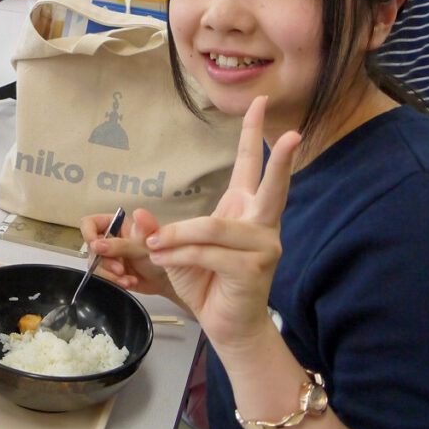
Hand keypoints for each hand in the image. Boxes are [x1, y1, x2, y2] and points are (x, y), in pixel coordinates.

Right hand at [81, 207, 177, 303]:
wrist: (169, 276)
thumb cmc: (161, 251)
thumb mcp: (146, 243)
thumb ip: (124, 242)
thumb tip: (99, 241)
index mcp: (115, 225)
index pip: (90, 223)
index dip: (88, 233)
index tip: (96, 247)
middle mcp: (108, 240)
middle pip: (91, 248)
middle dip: (104, 261)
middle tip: (120, 268)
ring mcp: (108, 257)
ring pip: (94, 265)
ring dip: (109, 274)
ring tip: (127, 278)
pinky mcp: (110, 273)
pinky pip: (102, 278)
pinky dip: (114, 282)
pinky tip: (129, 282)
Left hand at [145, 96, 300, 354]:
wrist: (226, 325)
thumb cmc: (206, 283)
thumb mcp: (176, 250)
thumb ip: (162, 229)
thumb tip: (139, 213)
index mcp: (246, 211)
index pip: (252, 166)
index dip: (254, 135)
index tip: (260, 104)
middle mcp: (261, 224)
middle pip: (271, 185)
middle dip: (279, 158)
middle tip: (289, 132)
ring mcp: (263, 246)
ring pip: (212, 228)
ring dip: (178, 238)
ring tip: (157, 247)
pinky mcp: (254, 268)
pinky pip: (207, 252)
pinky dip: (180, 255)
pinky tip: (166, 260)